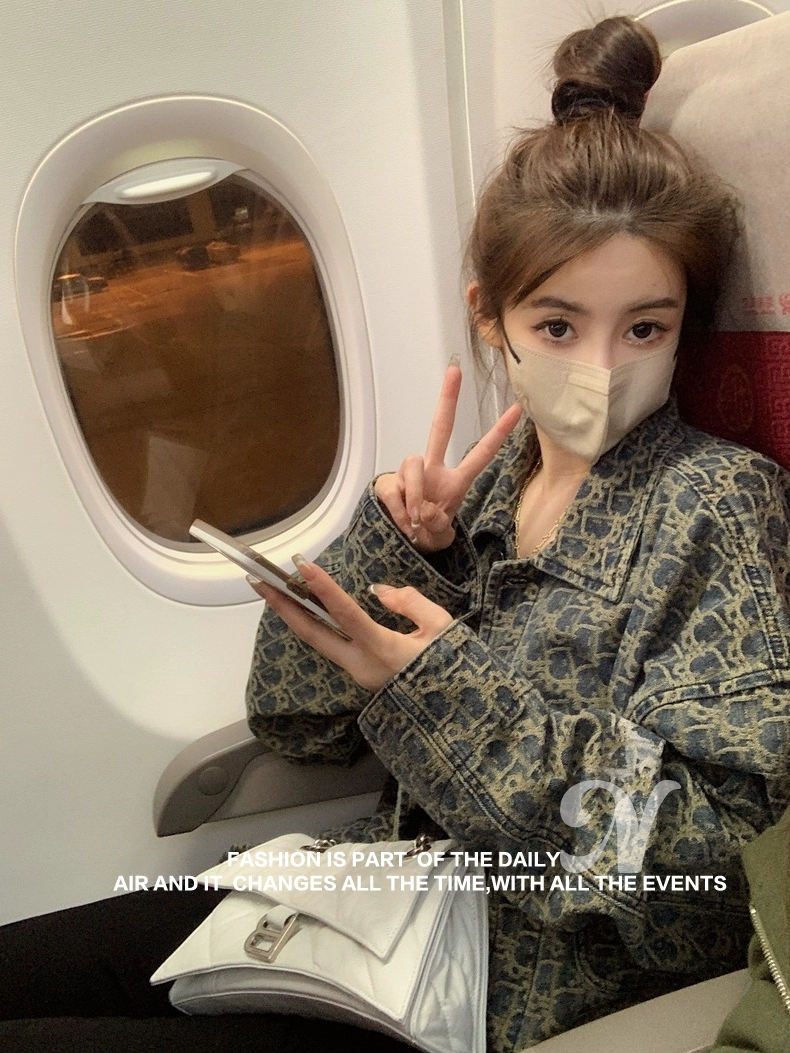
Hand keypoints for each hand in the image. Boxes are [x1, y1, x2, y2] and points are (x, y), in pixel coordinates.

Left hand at [249, 558, 453, 692]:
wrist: (455, 713)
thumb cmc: (454, 669)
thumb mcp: (443, 628)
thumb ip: (410, 603)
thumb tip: (375, 591)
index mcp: (383, 650)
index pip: (345, 614)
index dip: (323, 588)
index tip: (302, 565)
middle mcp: (360, 665)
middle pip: (313, 633)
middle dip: (283, 606)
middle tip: (257, 581)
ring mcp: (357, 673)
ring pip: (318, 641)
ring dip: (294, 615)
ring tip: (273, 590)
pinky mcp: (360, 675)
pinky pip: (332, 645)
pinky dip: (315, 624)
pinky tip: (306, 608)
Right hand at [374, 360, 520, 551]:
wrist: (404, 543)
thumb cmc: (428, 532)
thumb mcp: (440, 534)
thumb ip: (436, 524)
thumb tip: (422, 510)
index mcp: (456, 481)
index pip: (481, 453)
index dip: (499, 433)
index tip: (518, 409)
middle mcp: (433, 469)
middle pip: (440, 428)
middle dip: (448, 399)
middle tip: (455, 370)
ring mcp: (410, 474)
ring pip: (413, 463)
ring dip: (415, 492)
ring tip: (415, 519)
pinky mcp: (389, 482)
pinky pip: (393, 488)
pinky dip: (398, 509)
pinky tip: (402, 520)